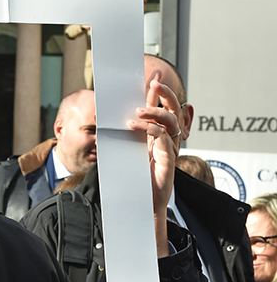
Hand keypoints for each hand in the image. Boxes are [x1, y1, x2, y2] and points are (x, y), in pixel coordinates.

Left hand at [129, 78, 179, 256]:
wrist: (140, 205)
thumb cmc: (133, 181)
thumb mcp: (125, 152)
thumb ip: (123, 136)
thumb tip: (107, 119)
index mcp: (157, 136)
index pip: (162, 108)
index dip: (159, 92)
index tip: (154, 76)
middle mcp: (166, 140)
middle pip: (173, 110)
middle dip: (165, 94)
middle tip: (154, 84)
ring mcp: (169, 149)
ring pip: (170, 121)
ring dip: (154, 111)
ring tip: (137, 110)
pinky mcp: (168, 159)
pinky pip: (162, 137)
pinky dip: (149, 128)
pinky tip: (133, 126)